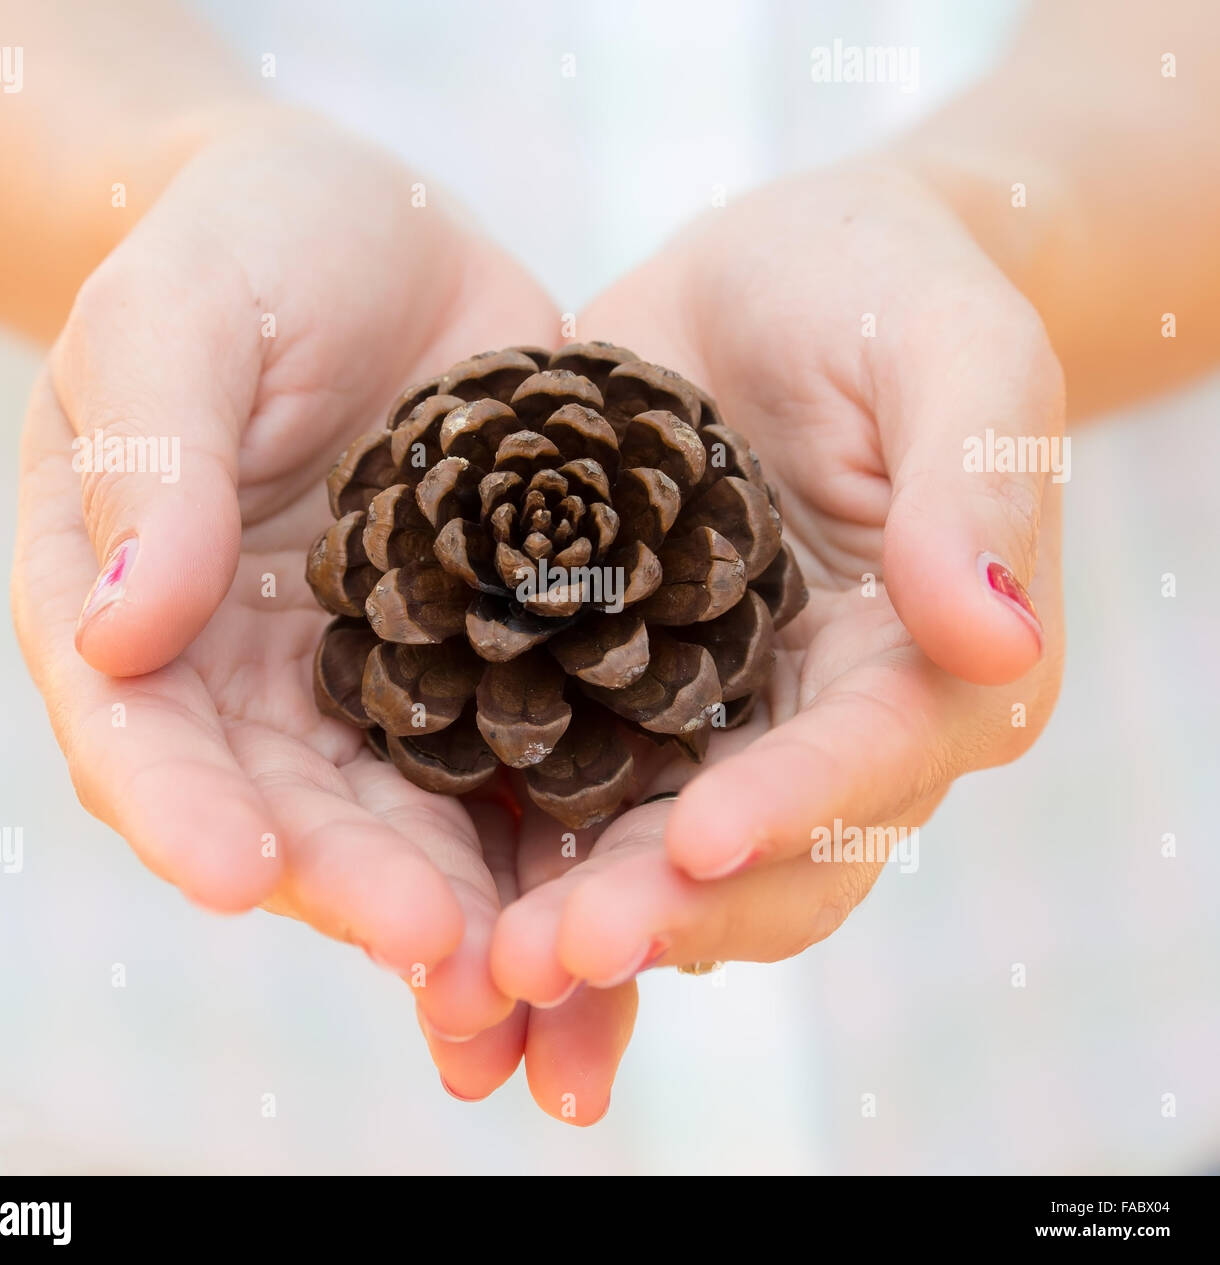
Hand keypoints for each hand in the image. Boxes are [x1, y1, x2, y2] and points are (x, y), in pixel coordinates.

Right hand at [11, 110, 571, 1044]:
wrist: (376, 234)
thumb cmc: (246, 251)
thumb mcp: (177, 318)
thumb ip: (151, 460)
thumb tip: (120, 631)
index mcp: (142, 613)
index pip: (140, 737)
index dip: (184, 813)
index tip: (238, 877)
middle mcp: (258, 678)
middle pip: (300, 812)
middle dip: (364, 891)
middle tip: (443, 958)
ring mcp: (384, 677)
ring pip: (418, 817)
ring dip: (475, 907)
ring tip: (542, 979)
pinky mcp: (496, 657)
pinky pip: (527, 753)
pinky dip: (564, 835)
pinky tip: (624, 893)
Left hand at [490, 164, 1064, 1002]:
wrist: (773, 288)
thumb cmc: (880, 295)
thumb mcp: (954, 351)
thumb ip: (977, 481)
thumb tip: (998, 637)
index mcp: (936, 666)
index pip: (870, 758)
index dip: (792, 807)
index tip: (697, 841)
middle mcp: (828, 728)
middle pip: (764, 860)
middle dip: (667, 914)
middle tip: (556, 952)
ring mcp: (718, 729)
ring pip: (662, 867)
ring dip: (585, 929)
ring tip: (487, 974)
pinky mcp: (621, 706)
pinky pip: (577, 807)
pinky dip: (525, 874)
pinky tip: (451, 930)